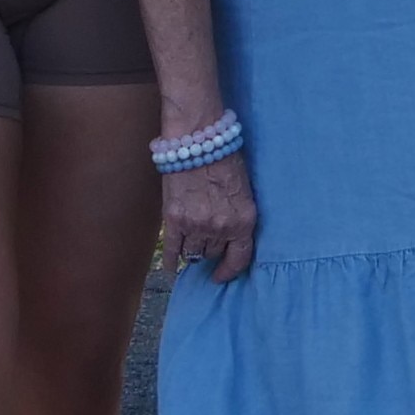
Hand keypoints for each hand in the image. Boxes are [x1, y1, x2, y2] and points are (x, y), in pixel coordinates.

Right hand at [160, 148, 254, 282]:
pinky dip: (171, 261)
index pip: (239, 258)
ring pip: (193, 253)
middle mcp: (220, 228)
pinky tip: (171, 268)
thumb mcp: (243, 191)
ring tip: (191, 242)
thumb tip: (227, 236)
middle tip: (206, 239)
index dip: (229, 271)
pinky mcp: (174, 219)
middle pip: (213, 253)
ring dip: (193, 249)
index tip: (221, 276)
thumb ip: (236, 216)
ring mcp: (195, 225)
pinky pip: (173, 250)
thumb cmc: (224, 157)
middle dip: (211, 248)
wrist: (198, 138)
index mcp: (243, 220)